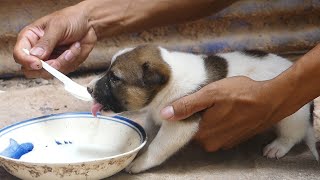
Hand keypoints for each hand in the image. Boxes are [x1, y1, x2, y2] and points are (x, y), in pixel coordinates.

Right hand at [13, 5, 96, 77]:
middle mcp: (37, 51)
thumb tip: (36, 56)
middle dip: (46, 67)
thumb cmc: (71, 19)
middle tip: (58, 59)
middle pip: (30, 70)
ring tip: (73, 47)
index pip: (19, 54)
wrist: (89, 24)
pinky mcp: (61, 65)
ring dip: (63, 62)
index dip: (26, 61)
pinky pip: (63, 71)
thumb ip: (46, 42)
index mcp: (30, 38)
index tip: (38, 63)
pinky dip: (72, 61)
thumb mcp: (57, 26)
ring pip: (48, 73)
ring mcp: (49, 60)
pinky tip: (76, 48)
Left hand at [160, 76, 281, 150]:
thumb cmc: (241, 94)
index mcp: (203, 134)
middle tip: (209, 101)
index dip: (185, 114)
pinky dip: (221, 123)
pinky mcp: (235, 140)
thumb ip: (186, 105)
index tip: (193, 103)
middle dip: (199, 116)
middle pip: (195, 130)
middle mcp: (212, 143)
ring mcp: (225, 143)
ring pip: (208, 131)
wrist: (271, 100)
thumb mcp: (210, 94)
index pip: (183, 127)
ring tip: (220, 105)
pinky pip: (220, 132)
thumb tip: (164, 114)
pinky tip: (229, 110)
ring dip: (211, 119)